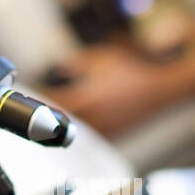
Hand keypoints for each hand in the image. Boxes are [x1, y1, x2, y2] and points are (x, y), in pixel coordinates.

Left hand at [48, 43, 176, 136]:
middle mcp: (94, 118)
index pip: (54, 104)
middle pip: (61, 123)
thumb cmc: (133, 72)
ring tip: (57, 117)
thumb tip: (60, 67)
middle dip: (50, 115)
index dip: (41, 100)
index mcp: (88, 99)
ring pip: (75, 133)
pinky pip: (92, 136)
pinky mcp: (114, 135)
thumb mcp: (101, 59)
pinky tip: (81, 122)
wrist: (160, 90)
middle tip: (42, 108)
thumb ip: (77, 63)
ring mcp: (104, 129)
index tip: (34, 95)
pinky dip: (84, 130)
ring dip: (65, 126)